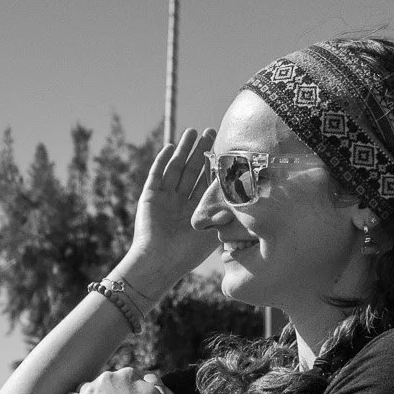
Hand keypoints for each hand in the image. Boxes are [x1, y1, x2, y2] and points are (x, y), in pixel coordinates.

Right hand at [127, 127, 218, 287]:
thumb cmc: (187, 253)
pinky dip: (162, 161)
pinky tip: (170, 147)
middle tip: (212, 131)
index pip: (208, 180)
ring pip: (176, 167)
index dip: (216, 164)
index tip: (227, 147)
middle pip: (193, 169)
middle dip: (202, 150)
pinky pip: (157, 174)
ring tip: (192, 132)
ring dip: (184, 150)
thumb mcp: (211, 233)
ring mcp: (165, 197)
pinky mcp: (150, 196)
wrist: (159, 262)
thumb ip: (225, 216)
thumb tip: (243, 201)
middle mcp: (182, 200)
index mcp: (197, 208)